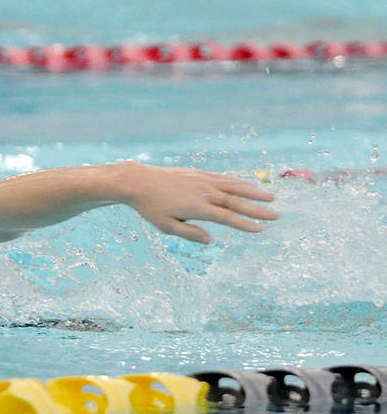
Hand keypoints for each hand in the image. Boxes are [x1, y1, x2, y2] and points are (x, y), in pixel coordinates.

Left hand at [119, 163, 278, 243]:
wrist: (137, 181)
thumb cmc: (150, 207)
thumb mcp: (166, 226)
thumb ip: (190, 233)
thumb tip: (211, 240)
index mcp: (197, 207)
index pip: (226, 217)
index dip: (244, 224)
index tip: (260, 229)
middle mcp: (203, 192)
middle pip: (235, 201)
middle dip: (257, 209)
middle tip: (276, 215)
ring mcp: (202, 180)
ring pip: (232, 186)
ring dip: (253, 192)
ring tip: (271, 197)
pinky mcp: (198, 173)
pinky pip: (222, 178)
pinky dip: (237, 182)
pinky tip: (247, 185)